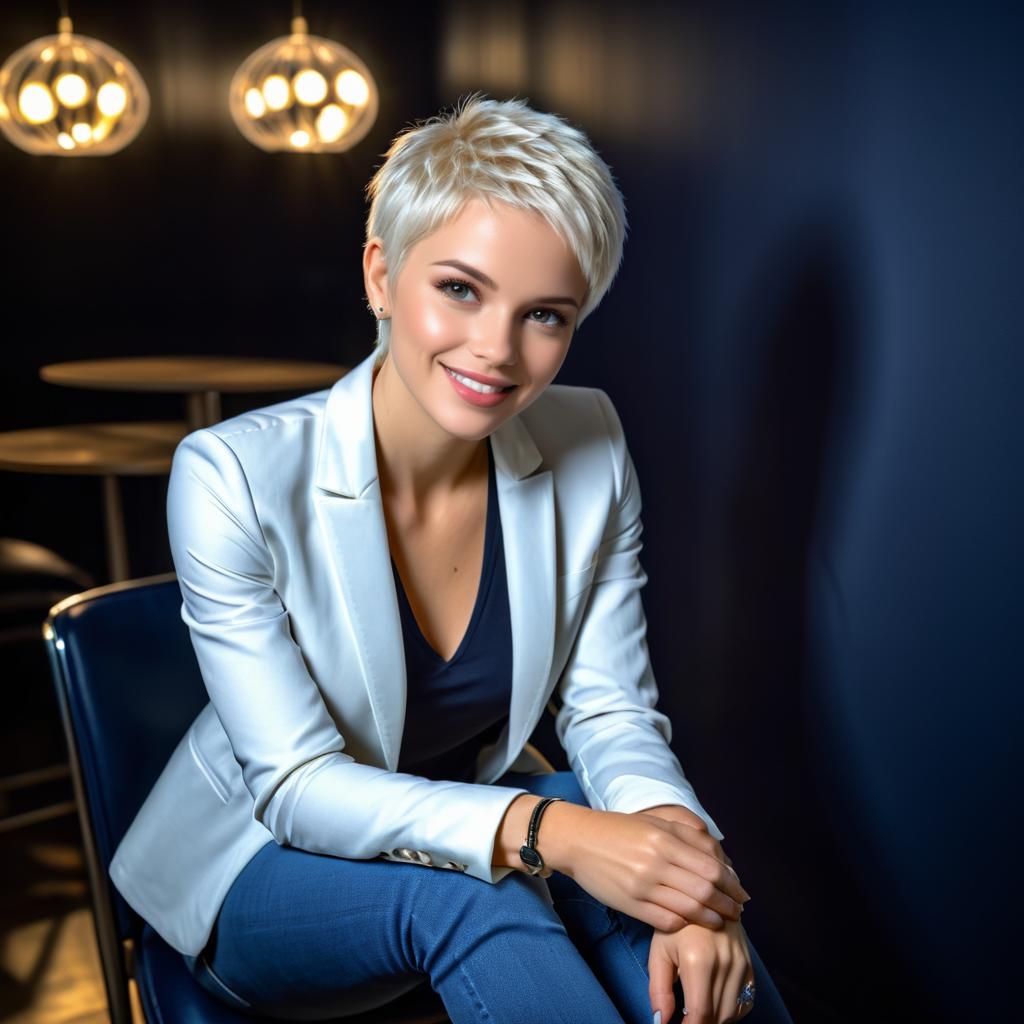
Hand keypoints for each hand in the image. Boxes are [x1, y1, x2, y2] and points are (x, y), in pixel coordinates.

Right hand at [559, 808, 749, 932]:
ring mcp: (642, 884)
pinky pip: (666, 920)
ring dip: (711, 918)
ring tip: (720, 921)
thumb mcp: (654, 822)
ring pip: (689, 908)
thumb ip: (686, 834)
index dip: (732, 883)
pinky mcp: (630, 903)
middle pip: (705, 890)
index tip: (741, 892)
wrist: (578, 840)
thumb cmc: (619, 830)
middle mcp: (656, 861)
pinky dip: (684, 924)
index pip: (711, 867)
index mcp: (664, 838)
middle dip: (727, 905)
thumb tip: (718, 854)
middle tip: (737, 912)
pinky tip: (691, 922)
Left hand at [649, 918, 754, 1023]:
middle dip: (699, 1022)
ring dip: (714, 1018)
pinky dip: (729, 1010)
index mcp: (699, 959)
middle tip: (682, 1017)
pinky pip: (745, 1002)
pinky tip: (713, 1001)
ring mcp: (741, 964)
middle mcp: (725, 962)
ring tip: (695, 1009)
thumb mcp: (659, 951)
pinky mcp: (750, 965)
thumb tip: (660, 1022)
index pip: (700, 1013)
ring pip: (731, 1012)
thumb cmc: (677, 923)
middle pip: (717, 1016)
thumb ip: (659, 989)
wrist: (705, 894)